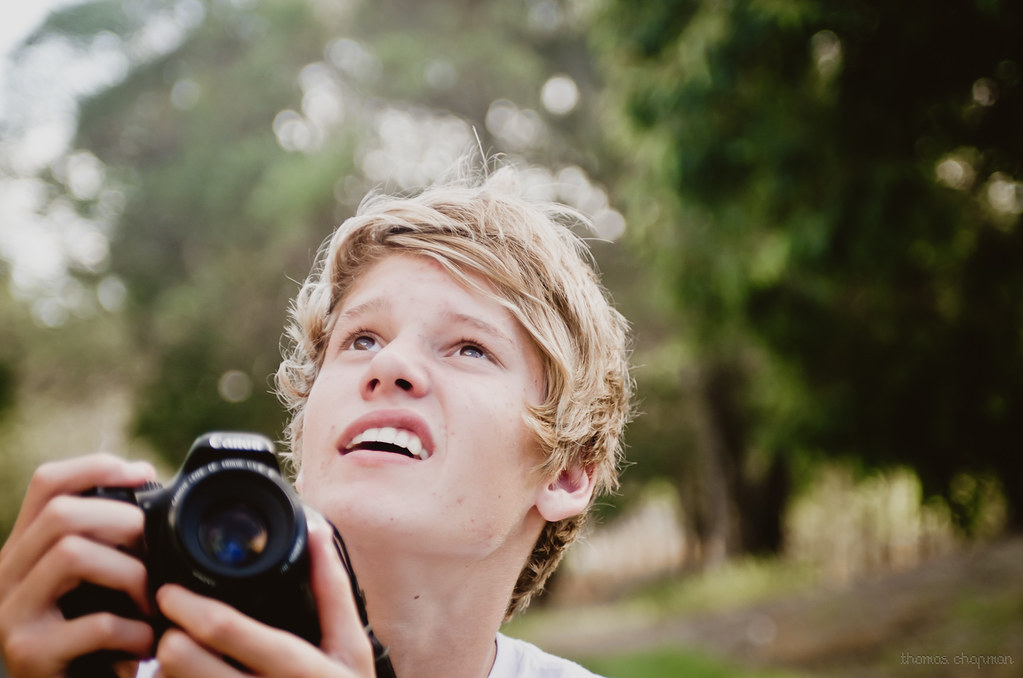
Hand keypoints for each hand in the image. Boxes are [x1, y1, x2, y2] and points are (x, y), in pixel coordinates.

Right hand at [0, 453, 157, 677]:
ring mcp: (11, 617)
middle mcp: (5, 578)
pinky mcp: (29, 656)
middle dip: (122, 520)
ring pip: (71, 554)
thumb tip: (151, 489)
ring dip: (130, 573)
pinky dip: (135, 631)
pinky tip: (145, 645)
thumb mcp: (97, 587)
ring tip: (152, 604)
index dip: (96, 467)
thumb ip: (108, 545)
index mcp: (25, 553)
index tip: (144, 473)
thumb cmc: (95, 647)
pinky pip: (96, 623)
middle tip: (155, 549)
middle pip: (60, 513)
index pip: (46, 484)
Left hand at [153, 515, 375, 676]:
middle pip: (184, 662)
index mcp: (299, 668)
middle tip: (167, 628)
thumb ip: (332, 590)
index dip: (189, 606)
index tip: (169, 591)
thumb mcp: (352, 648)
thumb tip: (316, 533)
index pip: (228, 630)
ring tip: (175, 661)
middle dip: (167, 640)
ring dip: (166, 674)